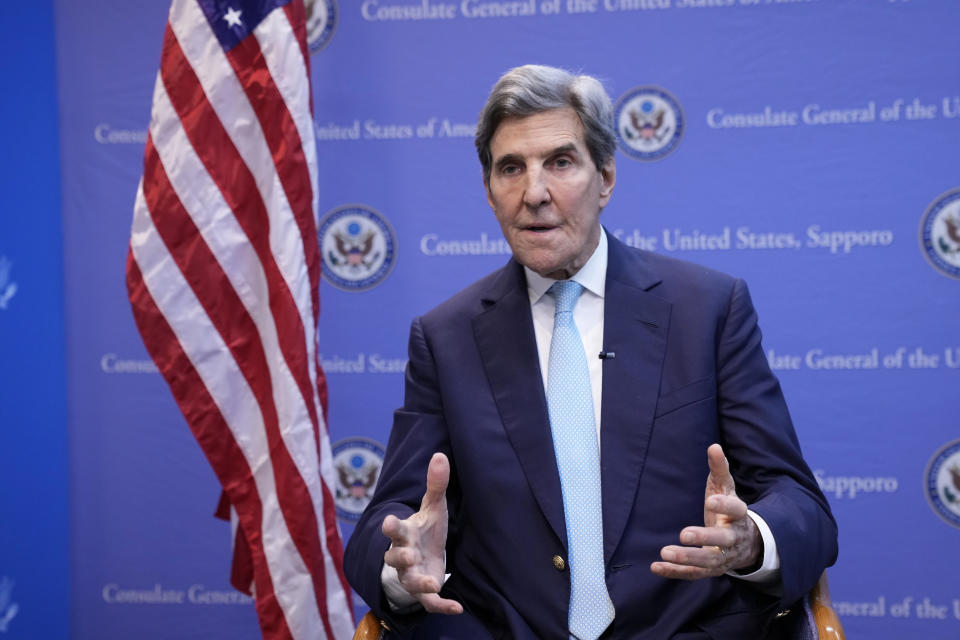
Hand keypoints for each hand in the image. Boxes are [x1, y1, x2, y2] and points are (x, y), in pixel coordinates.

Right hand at [382, 452, 462, 613]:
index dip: (391, 526)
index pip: (394, 529)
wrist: (423, 556)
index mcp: (404, 533)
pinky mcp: (424, 591)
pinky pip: (429, 602)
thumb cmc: (425, 529)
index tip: (389, 521)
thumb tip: (440, 455)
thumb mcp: (433, 507)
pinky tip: (457, 607)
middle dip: (399, 556)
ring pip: (410, 581)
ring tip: (433, 583)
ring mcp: (411, 575)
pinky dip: (441, 606)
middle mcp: (403, 555)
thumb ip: (436, 484)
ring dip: (419, 583)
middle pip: (395, 557)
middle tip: (406, 554)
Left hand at [650, 444, 761, 579]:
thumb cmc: (730, 508)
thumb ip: (719, 468)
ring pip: (708, 562)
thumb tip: (714, 446)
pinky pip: (694, 574)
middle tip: (684, 533)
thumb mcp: (726, 487)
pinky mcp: (711, 570)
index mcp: (739, 514)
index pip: (736, 509)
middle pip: (722, 541)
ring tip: (665, 552)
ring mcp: (724, 557)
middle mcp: (733, 538)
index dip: (724, 506)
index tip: (710, 501)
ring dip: (687, 558)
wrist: (747, 542)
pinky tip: (655, 567)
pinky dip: (675, 572)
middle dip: (705, 538)